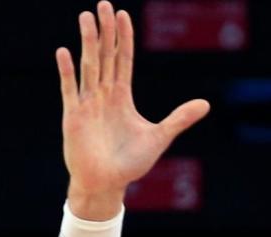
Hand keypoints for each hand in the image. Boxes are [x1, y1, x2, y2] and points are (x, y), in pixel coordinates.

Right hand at [56, 2, 209, 218]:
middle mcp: (103, 95)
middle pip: (105, 55)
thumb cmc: (130, 162)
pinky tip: (64, 51)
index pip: (123, 60)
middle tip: (103, 4)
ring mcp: (87, 103)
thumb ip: (179, 118)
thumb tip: (206, 104)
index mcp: (121, 97)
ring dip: (88, 42)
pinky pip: (70, 89)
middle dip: (105, 31)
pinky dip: (67, 72)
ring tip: (87, 17)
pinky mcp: (74, 117)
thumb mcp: (160, 137)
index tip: (123, 15)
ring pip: (89, 65)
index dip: (123, 38)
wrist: (108, 184)